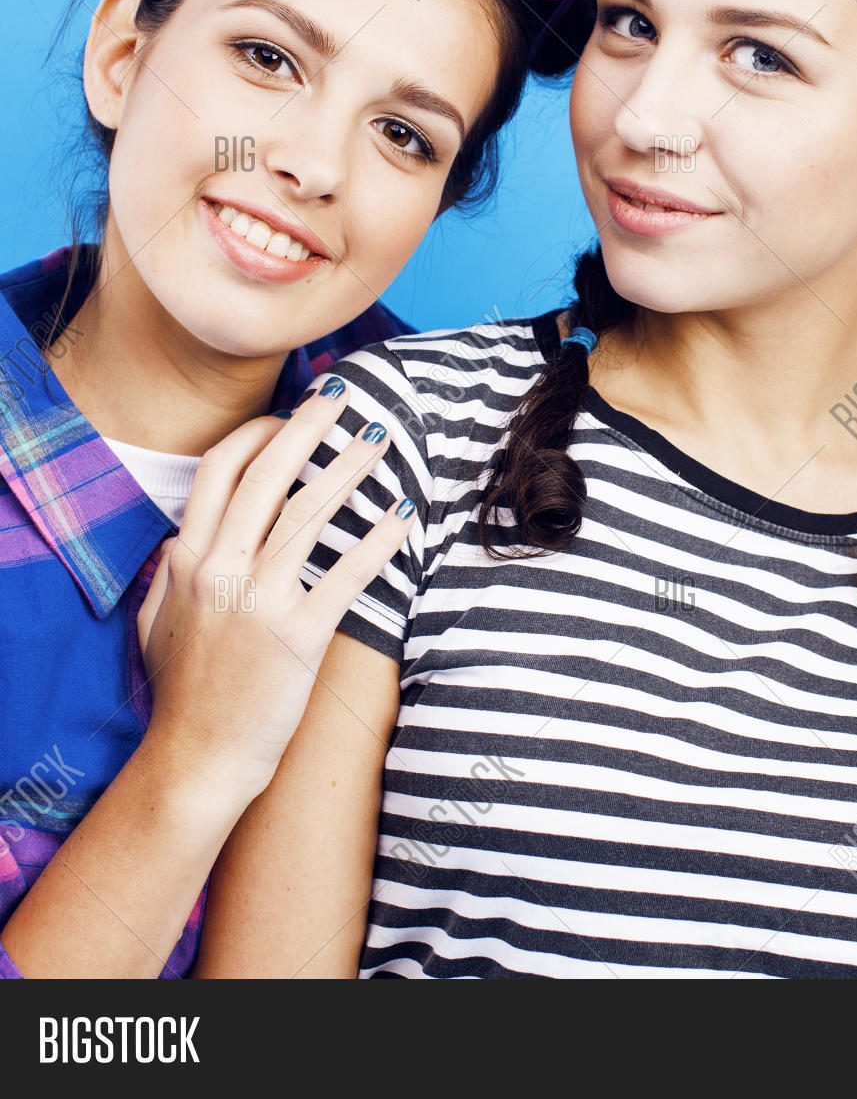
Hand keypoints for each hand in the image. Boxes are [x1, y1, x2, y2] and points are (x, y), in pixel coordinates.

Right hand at [134, 377, 415, 800]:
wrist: (198, 759)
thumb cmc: (184, 693)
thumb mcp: (158, 623)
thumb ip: (171, 574)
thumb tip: (182, 536)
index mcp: (186, 560)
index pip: (219, 473)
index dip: (257, 435)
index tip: (289, 415)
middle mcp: (218, 570)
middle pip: (267, 476)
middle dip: (307, 427)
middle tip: (343, 394)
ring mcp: (258, 601)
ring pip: (309, 514)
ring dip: (349, 469)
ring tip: (381, 439)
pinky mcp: (298, 635)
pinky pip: (346, 574)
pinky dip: (377, 541)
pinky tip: (402, 515)